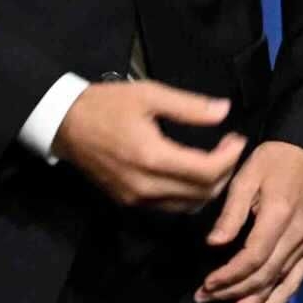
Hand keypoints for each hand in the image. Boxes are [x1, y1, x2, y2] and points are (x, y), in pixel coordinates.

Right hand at [52, 80, 246, 211]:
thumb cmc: (106, 104)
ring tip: (216, 160)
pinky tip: (192, 173)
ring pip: (188, 206)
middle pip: (202, 193)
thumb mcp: (149, 94)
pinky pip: (169, 207)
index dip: (230, 157)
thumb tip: (225, 111)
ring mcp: (136, 198)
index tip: (238, 138)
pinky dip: (189, 195)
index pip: (206, 171)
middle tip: (230, 148)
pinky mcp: (128, 202)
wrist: (64, 124)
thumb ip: (189, 106)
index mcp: (152, 157)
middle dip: (225, 172)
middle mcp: (145, 186)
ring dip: (209, 187)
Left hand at [194, 141, 302, 302]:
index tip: (206, 284)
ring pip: (279, 282)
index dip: (228, 276)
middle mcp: (297, 235)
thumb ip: (231, 213)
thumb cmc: (271, 162)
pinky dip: (279, 301)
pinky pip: (295, 280)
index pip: (252, 257)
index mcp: (279, 215)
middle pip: (264, 274)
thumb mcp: (246, 177)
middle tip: (206, 301)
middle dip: (234, 293)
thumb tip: (214, 244)